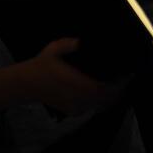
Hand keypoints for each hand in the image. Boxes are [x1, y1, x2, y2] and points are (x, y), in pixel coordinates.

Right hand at [0, 37, 131, 115]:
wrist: (27, 84)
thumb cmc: (42, 65)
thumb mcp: (53, 49)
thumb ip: (68, 44)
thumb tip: (82, 41)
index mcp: (73, 82)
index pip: (101, 89)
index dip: (116, 86)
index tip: (125, 76)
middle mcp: (76, 97)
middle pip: (105, 99)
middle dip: (117, 91)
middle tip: (125, 79)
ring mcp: (75, 107)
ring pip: (100, 106)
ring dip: (110, 97)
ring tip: (117, 85)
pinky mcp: (73, 112)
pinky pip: (91, 108)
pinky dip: (99, 102)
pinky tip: (101, 92)